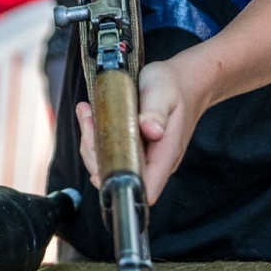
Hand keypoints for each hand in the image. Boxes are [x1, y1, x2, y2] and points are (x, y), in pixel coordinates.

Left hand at [76, 54, 207, 205]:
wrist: (182, 82)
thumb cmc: (174, 86)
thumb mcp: (164, 92)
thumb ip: (157, 112)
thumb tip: (152, 132)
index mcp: (165, 154)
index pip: (145, 189)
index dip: (120, 186)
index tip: (100, 164)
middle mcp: (154, 162)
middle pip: (120, 179)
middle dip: (96, 155)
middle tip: (90, 122)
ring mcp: (143, 156)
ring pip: (110, 166)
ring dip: (92, 143)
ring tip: (88, 114)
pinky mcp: (133, 148)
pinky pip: (109, 152)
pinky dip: (95, 136)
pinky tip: (90, 116)